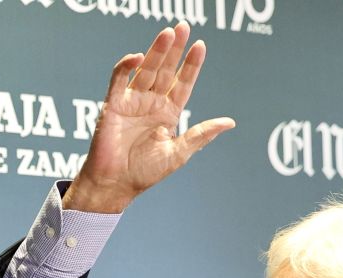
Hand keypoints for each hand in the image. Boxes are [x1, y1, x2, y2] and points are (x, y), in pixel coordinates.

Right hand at [63, 23, 235, 214]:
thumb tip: (229, 122)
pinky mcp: (113, 105)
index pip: (183, 82)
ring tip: (168, 33)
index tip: (200, 46)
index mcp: (168, 113)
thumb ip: (200, 134)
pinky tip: (137, 56)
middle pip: (165, 70)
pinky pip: (119, 80)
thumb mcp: (178, 153)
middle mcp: (151, 103)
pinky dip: (126, 66)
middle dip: (174, 49)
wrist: (114, 185)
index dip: (191, 65)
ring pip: (145, 70)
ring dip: (156, 51)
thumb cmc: (144, 173)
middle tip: (183, 27)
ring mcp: (132, 102)